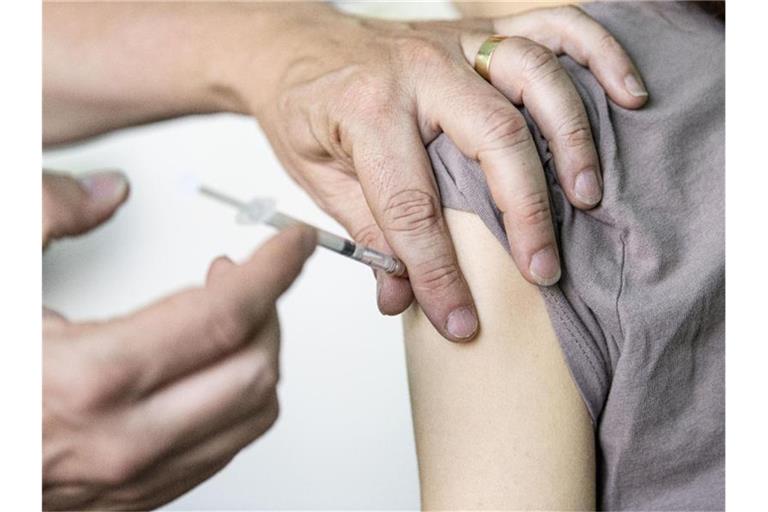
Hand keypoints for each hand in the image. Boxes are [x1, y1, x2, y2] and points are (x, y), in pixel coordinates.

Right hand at [42, 172, 315, 509]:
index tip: (293, 242)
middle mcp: (124, 440)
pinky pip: (226, 445)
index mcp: (91, 380)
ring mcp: (136, 476)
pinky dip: (239, 396)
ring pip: (252, 411)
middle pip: (254, 366)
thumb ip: (42, 215)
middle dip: (269, 309)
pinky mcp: (140, 495)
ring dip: (260, 352)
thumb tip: (107, 192)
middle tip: (249, 274)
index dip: (274, 269)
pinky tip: (213, 366)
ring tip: (229, 316)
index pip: (224, 315)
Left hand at [250, 5, 646, 341]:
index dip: (438, 272)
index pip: (411, 206)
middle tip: (542, 269)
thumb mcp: (317, 179)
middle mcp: (417, 70)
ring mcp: (454, 43)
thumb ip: (366, 234)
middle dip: (524, 212)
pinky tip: (623, 94)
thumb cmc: (304, 107)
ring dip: (569, 139)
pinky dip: (596, 53)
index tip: (459, 319)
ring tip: (586, 196)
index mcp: (366, 111)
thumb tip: (400, 296)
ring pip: (534, 77)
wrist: (293, 44)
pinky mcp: (478, 31)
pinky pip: (551, 27)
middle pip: (493, 138)